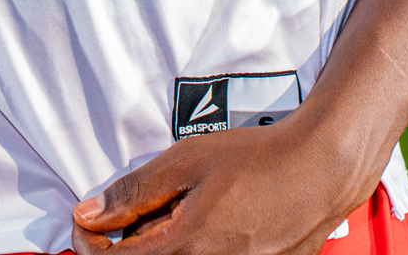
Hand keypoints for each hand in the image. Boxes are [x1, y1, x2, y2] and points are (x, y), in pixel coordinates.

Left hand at [70, 120, 363, 254]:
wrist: (318, 172)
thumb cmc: (257, 161)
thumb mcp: (185, 162)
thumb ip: (133, 192)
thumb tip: (88, 213)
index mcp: (182, 251)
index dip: (89, 241)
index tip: (89, 219)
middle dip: (126, 242)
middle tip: (130, 214)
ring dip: (159, 246)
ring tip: (172, 216)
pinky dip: (188, 249)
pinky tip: (201, 226)